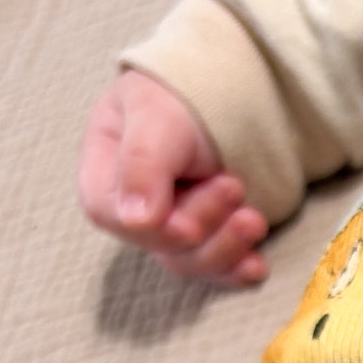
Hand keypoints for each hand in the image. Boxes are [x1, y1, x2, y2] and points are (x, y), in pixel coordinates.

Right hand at [77, 69, 269, 284]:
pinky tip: (258, 266)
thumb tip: (136, 221)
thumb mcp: (156, 116)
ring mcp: (171, 228)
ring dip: (225, 246)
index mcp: (104, 173)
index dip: (153, 226)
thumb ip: (142, 163)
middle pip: (159, 243)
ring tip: (254, 219)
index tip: (191, 218)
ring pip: (190, 260)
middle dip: (203, 222)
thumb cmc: (179, 98)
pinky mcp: (207, 240)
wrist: (227, 93)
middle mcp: (133, 208)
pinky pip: (218, 269)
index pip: (110, 216)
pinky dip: (238, 270)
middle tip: (234, 186)